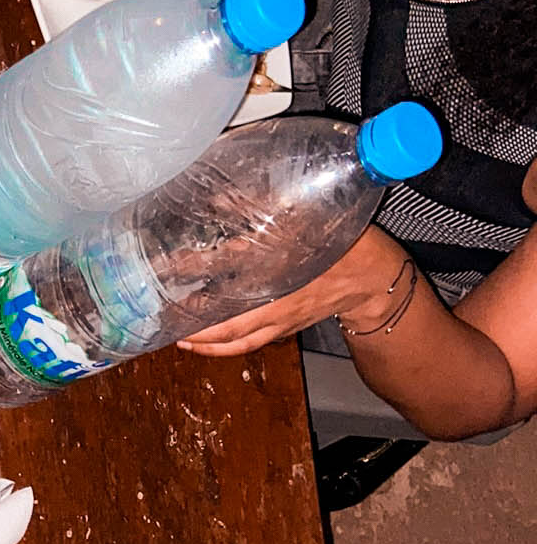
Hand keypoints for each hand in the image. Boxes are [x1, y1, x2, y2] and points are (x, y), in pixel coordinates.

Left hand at [178, 227, 404, 356]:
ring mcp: (282, 323)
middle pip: (229, 333)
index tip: (173, 289)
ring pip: (240, 344)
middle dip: (197, 334)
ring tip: (184, 340)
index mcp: (281, 287)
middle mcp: (277, 311)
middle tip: (169, 326)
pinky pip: (253, 342)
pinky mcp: (288, 326)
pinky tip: (215, 337)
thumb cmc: (344, 246)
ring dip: (209, 346)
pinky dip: (230, 344)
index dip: (200, 299)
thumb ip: (262, 208)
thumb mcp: (306, 220)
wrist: (375, 277)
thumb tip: (220, 197)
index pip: (232, 295)